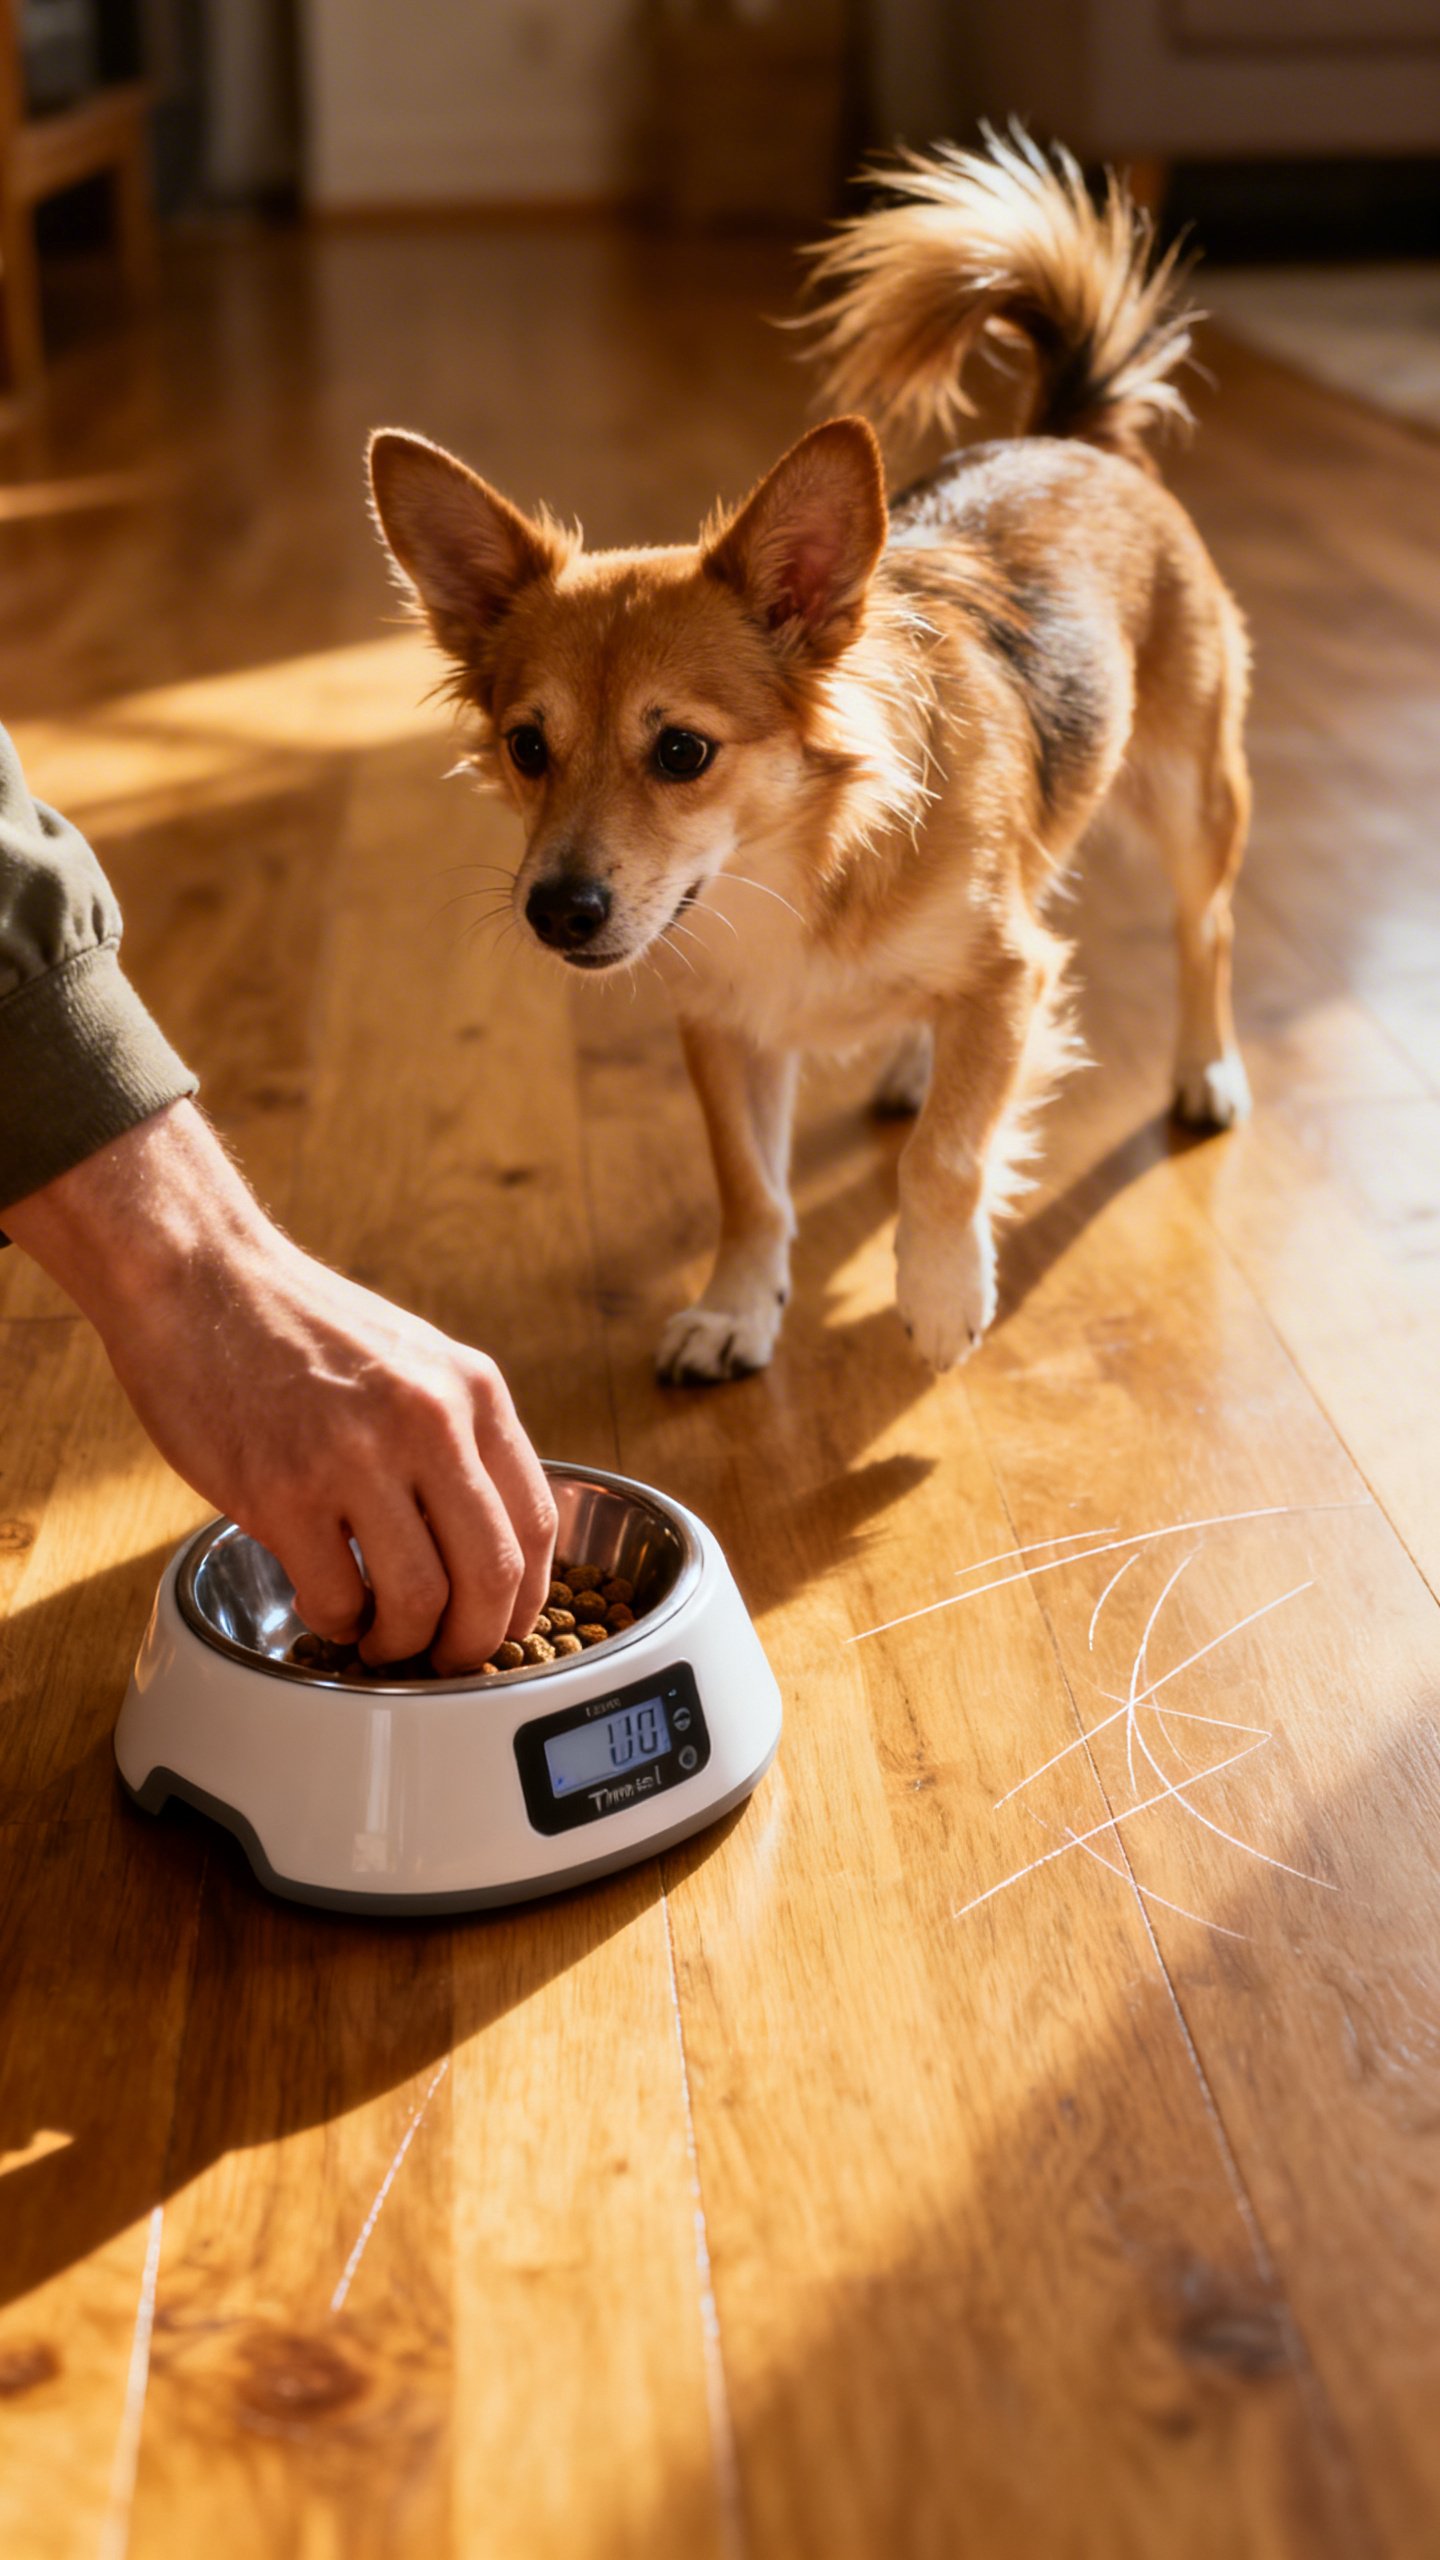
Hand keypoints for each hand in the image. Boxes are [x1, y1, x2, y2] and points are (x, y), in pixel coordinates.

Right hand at [6, 1102, 555, 1673]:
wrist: (200, 1279)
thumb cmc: (300, 1325)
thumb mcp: (413, 1358)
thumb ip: (457, 1435)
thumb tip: (487, 1537)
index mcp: (470, 1390)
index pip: (536, 1522)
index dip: (528, 1598)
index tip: (505, 1628)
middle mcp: (427, 1422)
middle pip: (490, 1575)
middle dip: (474, 1642)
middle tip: (448, 1661)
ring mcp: (354, 1459)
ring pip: (419, 1600)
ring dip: (404, 1643)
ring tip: (379, 1638)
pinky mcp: (282, 1492)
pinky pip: (336, 1597)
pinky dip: (338, 1621)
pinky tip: (327, 1605)